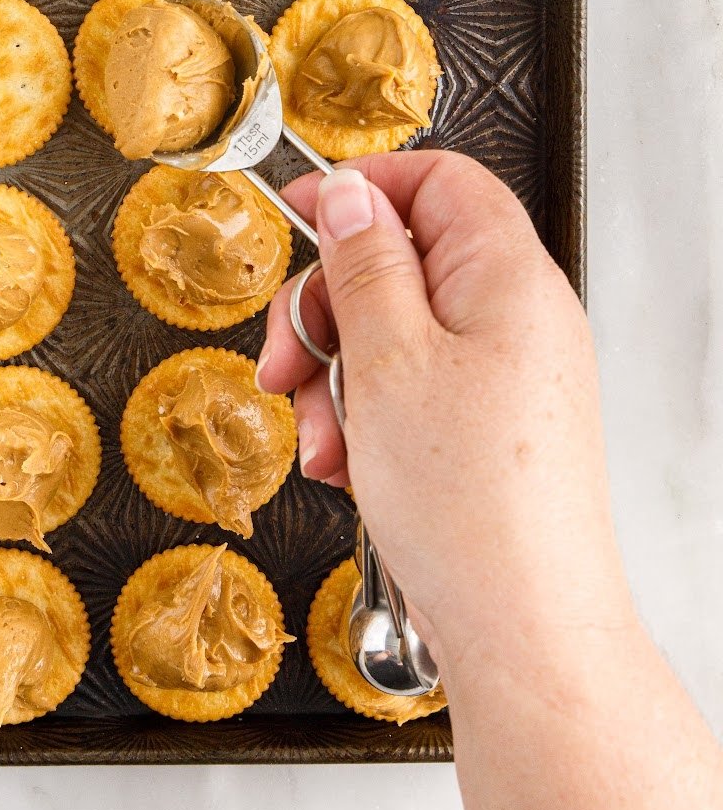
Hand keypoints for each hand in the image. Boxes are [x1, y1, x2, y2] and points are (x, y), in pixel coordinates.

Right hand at [256, 151, 631, 677]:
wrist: (521, 629)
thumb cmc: (474, 506)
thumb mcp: (387, 360)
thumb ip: (363, 264)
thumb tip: (351, 193)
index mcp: (509, 279)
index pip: (440, 180)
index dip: (364, 188)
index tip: (302, 215)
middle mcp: (515, 320)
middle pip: (400, 261)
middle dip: (327, 308)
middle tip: (287, 357)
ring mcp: (502, 378)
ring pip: (391, 334)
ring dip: (334, 378)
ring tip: (320, 437)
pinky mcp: (484, 431)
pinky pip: (407, 392)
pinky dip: (363, 420)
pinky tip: (346, 465)